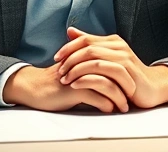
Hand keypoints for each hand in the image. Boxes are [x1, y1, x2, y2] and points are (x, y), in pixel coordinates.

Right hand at [2, 61, 129, 112]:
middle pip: (113, 72)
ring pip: (107, 84)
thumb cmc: (56, 81)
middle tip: (132, 97)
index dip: (124, 74)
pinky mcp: (73, 89)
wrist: (34, 86)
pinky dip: (105, 104)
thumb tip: (109, 78)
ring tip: (123, 106)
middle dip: (125, 86)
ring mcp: (79, 76)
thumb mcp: (75, 71)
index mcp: (86, 57)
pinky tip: (109, 109)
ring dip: (118, 97)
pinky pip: (95, 96)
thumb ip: (91, 70)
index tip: (132, 85)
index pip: (112, 62)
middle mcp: (84, 64)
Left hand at [54, 28, 167, 108]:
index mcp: (112, 41)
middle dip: (69, 59)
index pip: (85, 39)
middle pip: (87, 47)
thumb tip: (71, 31)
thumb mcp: (108, 59)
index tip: (56, 58)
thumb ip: (91, 45)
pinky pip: (103, 72)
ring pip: (93, 59)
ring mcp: (124, 58)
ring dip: (75, 69)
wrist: (153, 88)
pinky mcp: (127, 72)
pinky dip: (86, 78)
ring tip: (64, 79)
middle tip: (58, 71)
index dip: (68, 47)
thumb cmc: (128, 76)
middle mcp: (118, 46)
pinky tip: (76, 85)